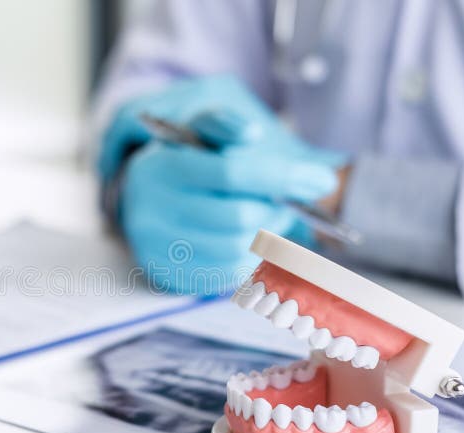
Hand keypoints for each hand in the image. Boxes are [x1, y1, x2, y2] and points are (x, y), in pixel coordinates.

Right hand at [105, 76, 347, 294]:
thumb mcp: (197, 134)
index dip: (282, 176)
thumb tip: (252, 132)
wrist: (142, 201)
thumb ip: (224, 125)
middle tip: (286, 204)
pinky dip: (250, 258)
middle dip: (275, 210)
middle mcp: (149, 210)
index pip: (231, 172)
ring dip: (267, 237)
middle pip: (239, 216)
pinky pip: (226, 274)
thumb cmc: (183, 163)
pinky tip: (250, 242)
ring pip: (236, 249)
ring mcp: (156, 248)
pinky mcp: (166, 275)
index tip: (321, 181)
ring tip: (269, 220)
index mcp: (160, 166)